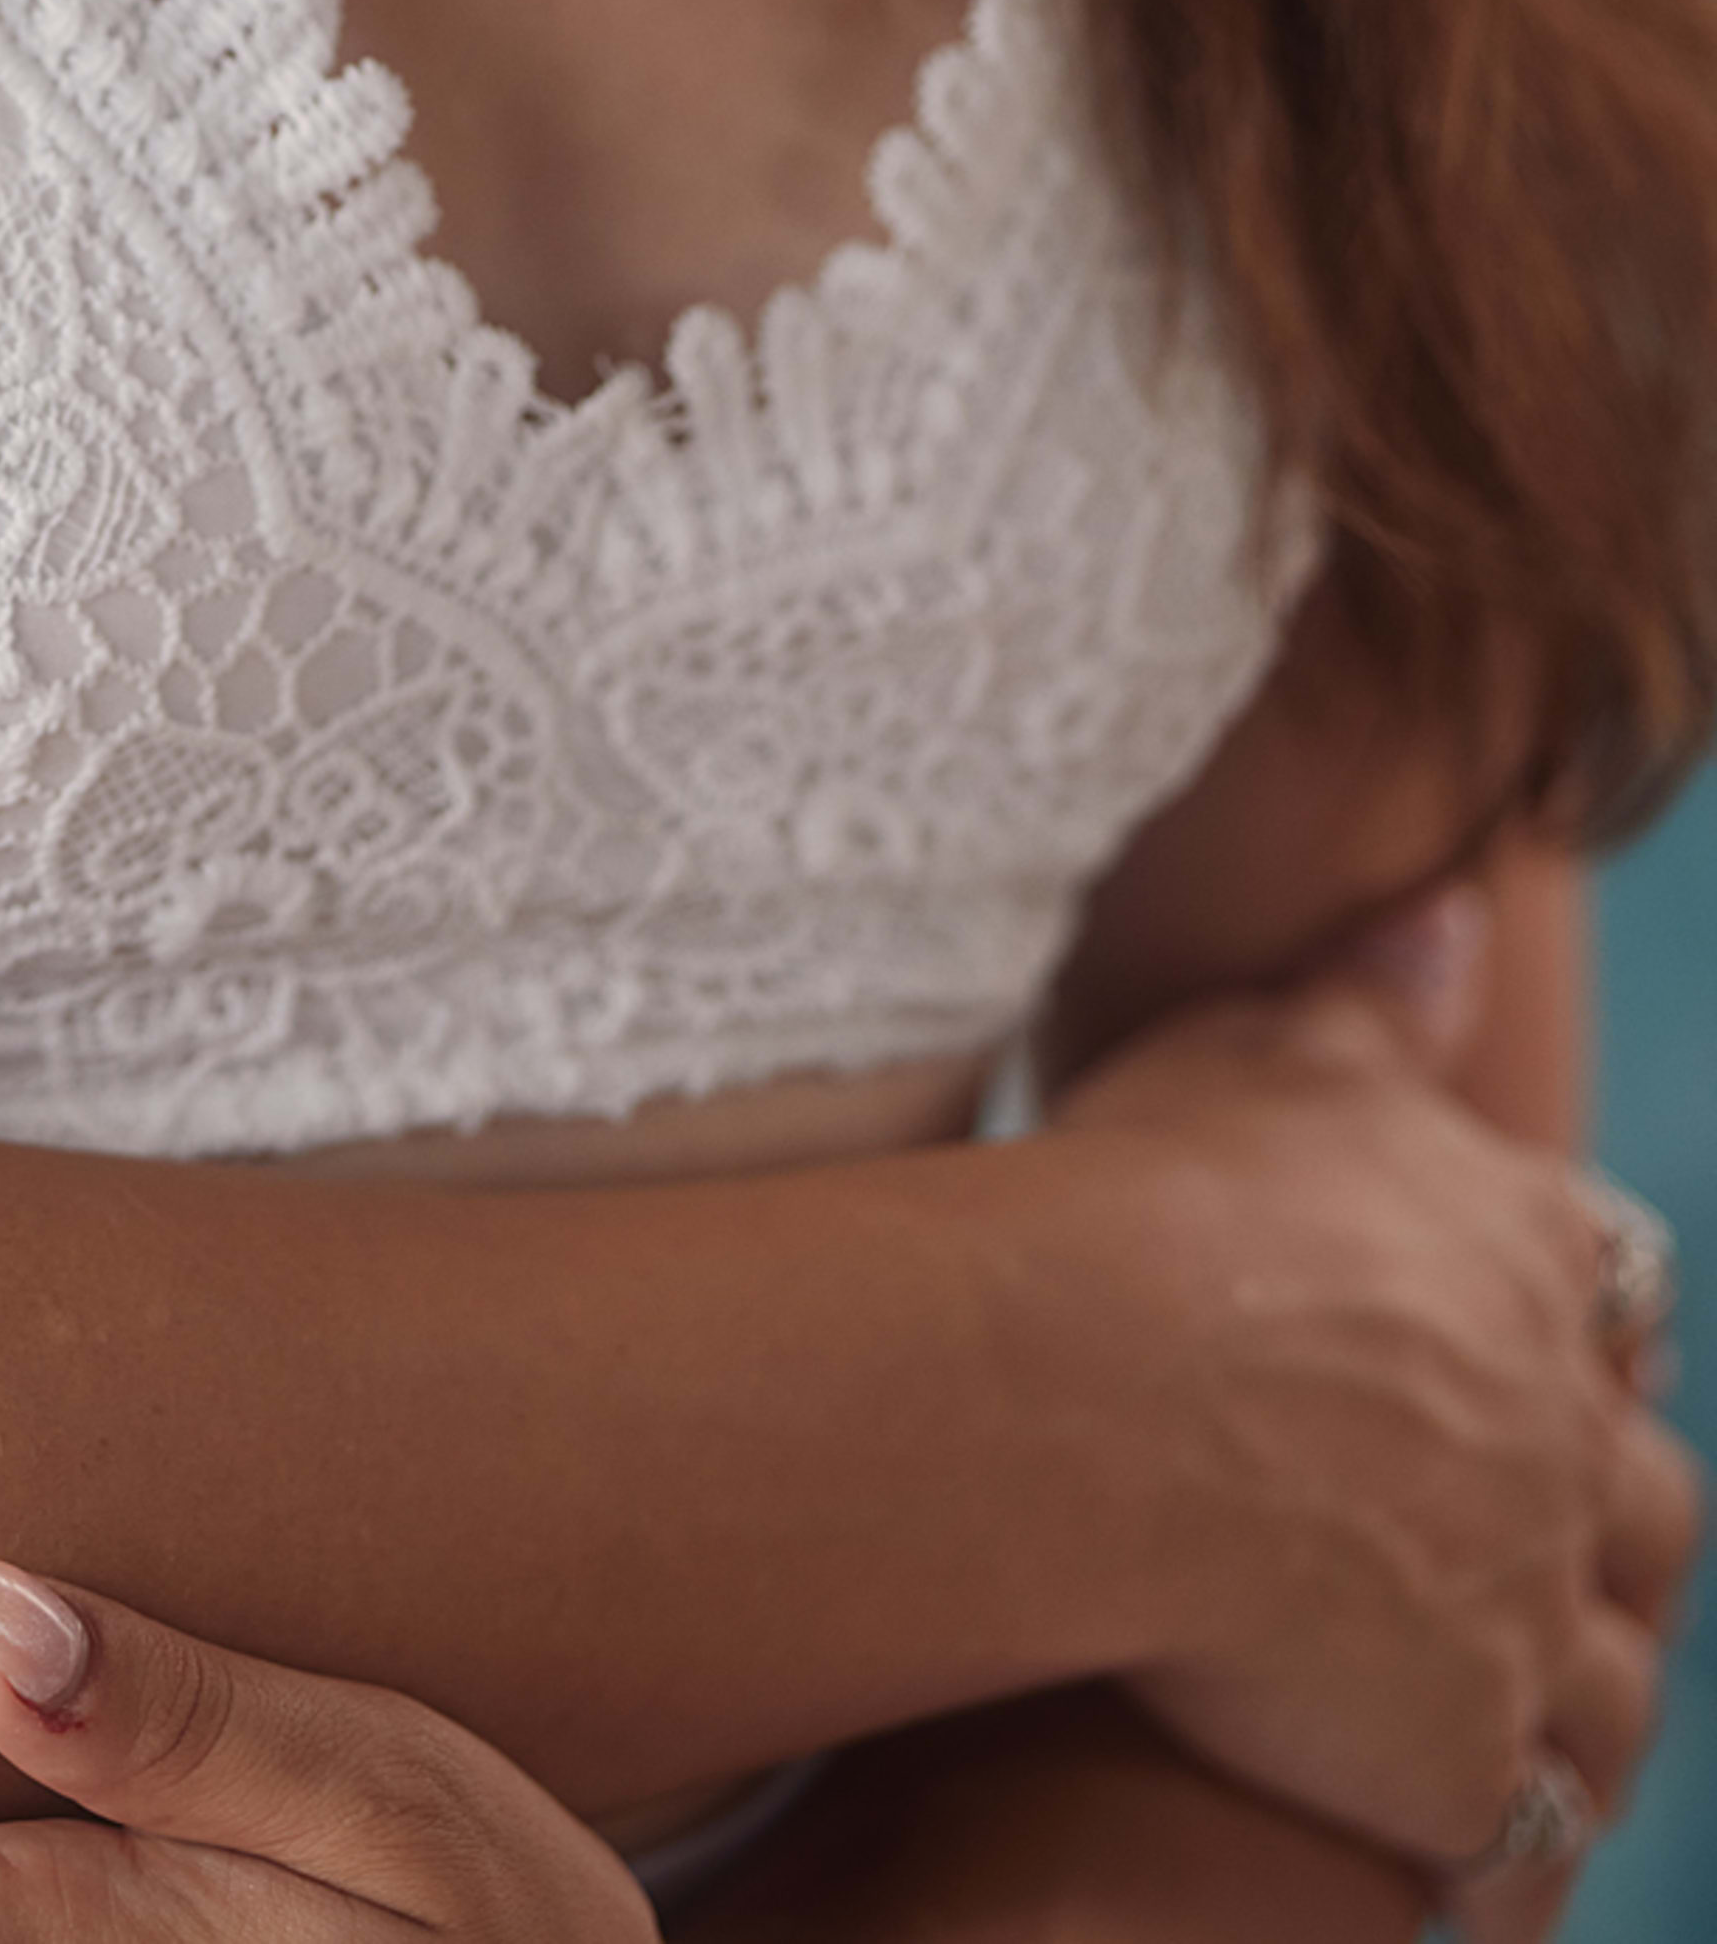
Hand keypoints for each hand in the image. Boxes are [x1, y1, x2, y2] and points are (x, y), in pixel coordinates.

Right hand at [1051, 912, 1696, 1878]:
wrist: (1115, 1379)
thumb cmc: (1163, 1195)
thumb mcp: (1275, 1057)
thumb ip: (1373, 998)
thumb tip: (1453, 912)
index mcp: (1521, 1261)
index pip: (1600, 1310)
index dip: (1577, 1349)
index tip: (1556, 1372)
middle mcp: (1558, 1433)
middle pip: (1643, 1512)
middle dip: (1614, 1543)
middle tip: (1562, 1574)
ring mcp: (1527, 1600)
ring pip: (1614, 1691)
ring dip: (1578, 1715)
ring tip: (1529, 1752)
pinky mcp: (1467, 1747)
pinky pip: (1520, 1829)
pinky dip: (1508, 1852)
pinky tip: (1468, 1878)